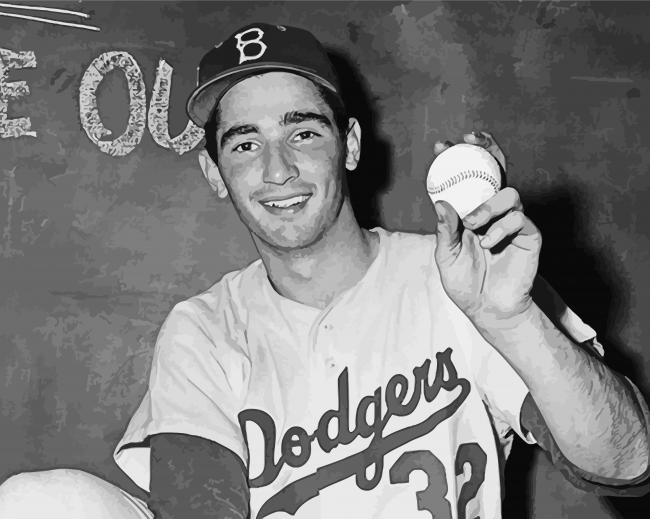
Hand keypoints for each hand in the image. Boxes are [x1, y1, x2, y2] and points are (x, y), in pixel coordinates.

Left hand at [432, 132, 541, 328]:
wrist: (486, 308)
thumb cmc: (464, 281)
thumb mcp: (446, 255)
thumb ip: (445, 230)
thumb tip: (442, 202)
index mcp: (471, 211)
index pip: (467, 177)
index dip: (457, 157)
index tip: (441, 146)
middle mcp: (494, 211)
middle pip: (497, 170)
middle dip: (486, 149)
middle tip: (470, 142)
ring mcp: (513, 221)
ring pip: (510, 194)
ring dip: (488, 206)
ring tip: (472, 225)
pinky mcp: (529, 236)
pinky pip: (519, 220)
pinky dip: (500, 229)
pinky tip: (488, 244)